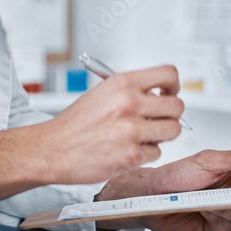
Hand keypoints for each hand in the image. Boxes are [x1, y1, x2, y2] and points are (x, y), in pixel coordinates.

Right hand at [38, 65, 183, 185]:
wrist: (52, 149)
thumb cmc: (73, 125)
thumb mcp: (101, 93)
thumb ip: (130, 90)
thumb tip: (158, 93)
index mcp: (121, 83)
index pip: (168, 74)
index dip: (174, 85)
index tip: (169, 92)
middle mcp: (128, 104)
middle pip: (177, 105)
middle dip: (170, 114)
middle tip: (158, 119)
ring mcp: (131, 130)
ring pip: (173, 130)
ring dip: (162, 135)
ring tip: (145, 135)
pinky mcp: (131, 155)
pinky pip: (157, 152)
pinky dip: (146, 153)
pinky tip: (130, 149)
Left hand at [95, 138, 230, 230]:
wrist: (153, 197)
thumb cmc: (175, 175)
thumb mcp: (203, 161)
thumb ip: (230, 156)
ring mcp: (225, 209)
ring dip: (224, 207)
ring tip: (206, 199)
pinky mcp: (216, 226)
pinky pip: (228, 228)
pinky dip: (216, 220)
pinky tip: (202, 211)